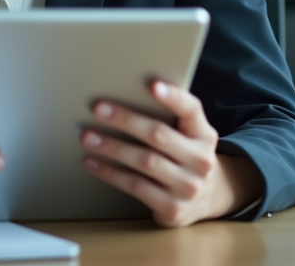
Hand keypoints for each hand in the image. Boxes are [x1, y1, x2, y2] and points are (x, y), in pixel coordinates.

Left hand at [79, 81, 263, 227]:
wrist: (206, 200)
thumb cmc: (184, 156)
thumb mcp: (189, 136)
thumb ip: (170, 118)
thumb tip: (124, 92)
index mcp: (204, 135)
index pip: (191, 110)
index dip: (173, 97)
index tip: (152, 85)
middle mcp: (201, 160)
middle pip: (159, 135)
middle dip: (126, 120)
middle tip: (98, 109)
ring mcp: (188, 187)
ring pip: (144, 161)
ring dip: (112, 147)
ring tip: (87, 136)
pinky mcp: (172, 208)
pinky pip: (136, 186)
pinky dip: (110, 173)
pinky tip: (92, 162)